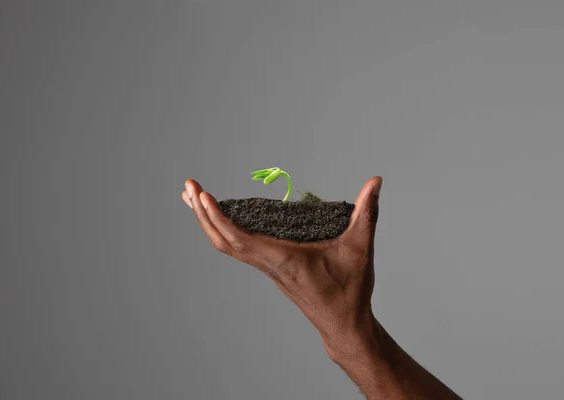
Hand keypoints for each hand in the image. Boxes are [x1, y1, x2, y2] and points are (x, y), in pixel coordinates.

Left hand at [182, 177, 382, 357]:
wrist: (344, 325)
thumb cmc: (350, 291)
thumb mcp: (361, 248)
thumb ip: (367, 212)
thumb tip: (376, 181)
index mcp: (283, 259)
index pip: (239, 238)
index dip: (218, 217)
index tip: (203, 195)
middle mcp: (269, 264)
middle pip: (223, 241)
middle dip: (203, 214)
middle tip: (188, 186)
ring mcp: (268, 268)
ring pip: (227, 246)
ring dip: (209, 222)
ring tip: (195, 198)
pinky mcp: (271, 269)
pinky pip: (238, 249)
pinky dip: (224, 231)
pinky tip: (222, 219)